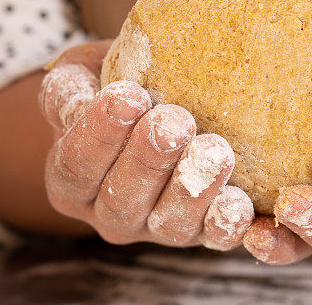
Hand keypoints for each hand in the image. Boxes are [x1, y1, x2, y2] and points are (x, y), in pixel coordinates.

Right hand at [39, 41, 253, 249]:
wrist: (162, 107)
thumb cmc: (119, 83)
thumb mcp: (84, 76)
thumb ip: (70, 88)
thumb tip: (76, 98)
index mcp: (72, 181)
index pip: (77, 165)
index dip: (100, 134)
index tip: (128, 96)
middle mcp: (111, 214)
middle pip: (123, 200)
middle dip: (150, 160)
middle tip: (175, 122)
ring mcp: (158, 228)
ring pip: (171, 223)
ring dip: (194, 190)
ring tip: (215, 151)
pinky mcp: (204, 231)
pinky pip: (217, 236)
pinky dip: (229, 224)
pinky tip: (242, 203)